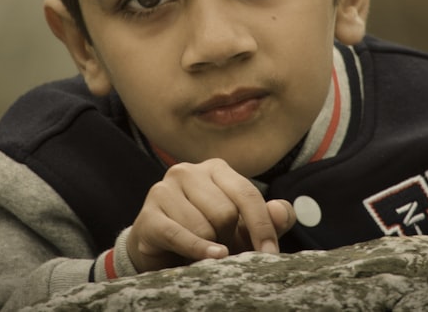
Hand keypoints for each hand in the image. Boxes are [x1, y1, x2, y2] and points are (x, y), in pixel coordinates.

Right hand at [126, 158, 296, 272]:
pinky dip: (197, 250)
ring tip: (205, 252)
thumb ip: (270, 220)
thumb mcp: (245, 229)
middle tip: (225, 249)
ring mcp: (163, 190)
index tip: (271, 253)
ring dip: (210, 248)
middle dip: (231, 238)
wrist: (163, 252)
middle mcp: (187, 172)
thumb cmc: (211, 235)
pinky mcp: (148, 216)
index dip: (262, 226)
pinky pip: (179, 235)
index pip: (246, 194)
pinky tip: (211, 257)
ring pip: (203, 227)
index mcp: (215, 168)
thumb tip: (279, 211)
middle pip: (225, 212)